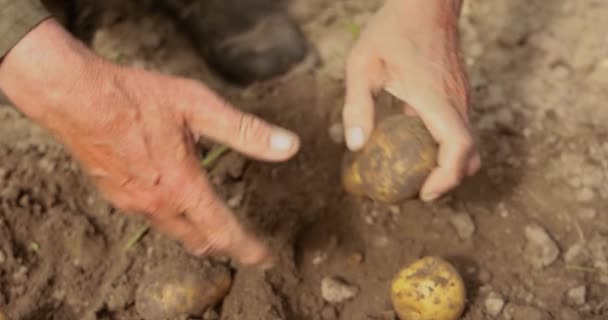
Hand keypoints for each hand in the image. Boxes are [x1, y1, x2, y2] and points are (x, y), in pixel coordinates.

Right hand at [0, 19, 299, 266]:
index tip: (265, 259)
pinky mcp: (115, 195)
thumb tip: (290, 147)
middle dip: (225, 246)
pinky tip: (176, 204)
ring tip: (215, 230)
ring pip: (175, 231)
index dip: (248, 249)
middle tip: (244, 246)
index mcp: (183, 185)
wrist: (74, 98)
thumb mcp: (199, 107)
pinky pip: (153, 218)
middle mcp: (157, 203)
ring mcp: (133, 203)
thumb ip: (246, 132)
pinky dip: (174, 220)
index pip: (223, 231)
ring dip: (199, 234)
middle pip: (199, 239)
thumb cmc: (136, 98)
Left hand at [343, 0, 479, 200]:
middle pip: (470, 156)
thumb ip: (357, 105)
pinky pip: (458, 129)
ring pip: (467, 143)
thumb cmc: (393, 30)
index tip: (425, 193)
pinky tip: (413, 143)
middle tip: (418, 189)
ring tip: (413, 172)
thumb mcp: (363, 65)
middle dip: (448, 179)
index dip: (447, 178)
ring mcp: (461, 97)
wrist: (426, 1)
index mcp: (437, 99)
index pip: (460, 149)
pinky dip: (444, 147)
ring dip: (446, 164)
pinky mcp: (458, 92)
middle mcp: (457, 102)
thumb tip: (355, 145)